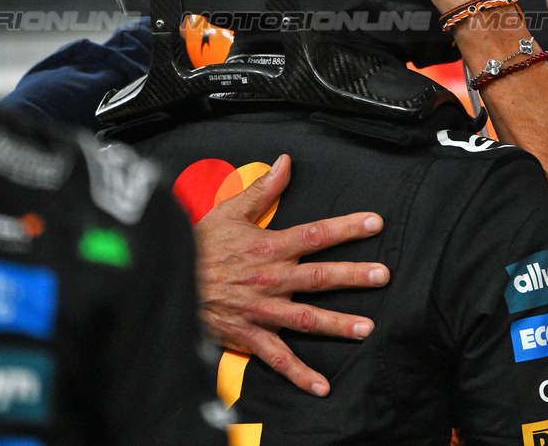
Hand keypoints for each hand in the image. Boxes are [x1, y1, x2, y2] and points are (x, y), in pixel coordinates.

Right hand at [193, 154, 389, 395]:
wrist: (164, 280)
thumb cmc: (197, 246)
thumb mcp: (228, 211)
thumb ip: (262, 189)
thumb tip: (285, 162)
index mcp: (268, 247)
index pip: (315, 234)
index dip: (347, 228)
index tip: (375, 223)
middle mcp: (271, 279)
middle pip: (320, 276)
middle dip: (354, 276)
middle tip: (383, 275)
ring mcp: (262, 310)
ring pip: (307, 318)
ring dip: (338, 325)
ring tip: (367, 328)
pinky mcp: (249, 336)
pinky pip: (278, 358)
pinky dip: (299, 374)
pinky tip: (322, 385)